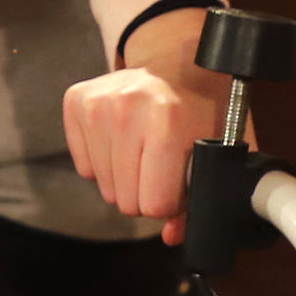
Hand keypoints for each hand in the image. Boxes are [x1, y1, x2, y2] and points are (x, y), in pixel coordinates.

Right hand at [61, 59, 226, 243]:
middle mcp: (128, 109)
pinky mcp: (77, 101)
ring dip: (124, 178)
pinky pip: (85, 168)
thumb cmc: (202, 107)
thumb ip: (204, 197)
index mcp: (168, 122)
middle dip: (145, 192)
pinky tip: (122, 140)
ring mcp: (98, 104)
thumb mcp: (219, 149)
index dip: (169, 201)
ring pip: (104, 187)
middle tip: (159, 166)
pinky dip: (103, 162)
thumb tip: (171, 234)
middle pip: (126, 200)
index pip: (154, 204)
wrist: (175, 60)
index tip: (176, 182)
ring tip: (142, 150)